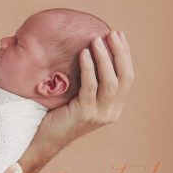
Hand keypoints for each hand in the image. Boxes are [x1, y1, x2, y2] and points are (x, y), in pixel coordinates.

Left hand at [38, 30, 133, 148]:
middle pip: (125, 77)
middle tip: (112, 33)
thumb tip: (89, 48)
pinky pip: (90, 87)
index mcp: (114, 106)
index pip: (128, 77)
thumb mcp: (79, 95)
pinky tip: (83, 54)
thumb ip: (89, 80)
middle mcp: (112, 111)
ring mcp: (100, 114)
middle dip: (120, 53)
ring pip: (111, 82)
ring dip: (104, 58)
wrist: (44, 138)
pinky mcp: (85, 114)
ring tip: (96, 40)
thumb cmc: (58, 112)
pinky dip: (88, 68)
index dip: (125, 55)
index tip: (119, 35)